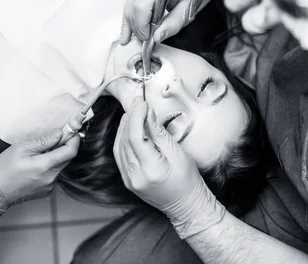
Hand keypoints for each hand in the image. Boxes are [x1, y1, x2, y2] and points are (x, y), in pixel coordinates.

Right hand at [0, 129, 79, 228]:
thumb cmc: (2, 170)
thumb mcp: (21, 149)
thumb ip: (43, 141)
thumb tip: (60, 134)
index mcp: (45, 166)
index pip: (71, 151)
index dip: (74, 139)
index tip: (71, 130)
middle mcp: (51, 178)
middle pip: (67, 158)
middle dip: (65, 146)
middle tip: (56, 136)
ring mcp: (50, 186)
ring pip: (61, 166)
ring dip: (56, 156)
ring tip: (40, 152)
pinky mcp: (46, 190)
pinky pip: (54, 174)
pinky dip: (50, 166)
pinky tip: (36, 164)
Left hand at [113, 97, 224, 238]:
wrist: (186, 204)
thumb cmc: (187, 180)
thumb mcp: (178, 153)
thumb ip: (159, 133)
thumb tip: (147, 113)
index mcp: (151, 170)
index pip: (136, 137)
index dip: (136, 116)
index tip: (142, 102)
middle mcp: (135, 176)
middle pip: (125, 140)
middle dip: (130, 118)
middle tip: (137, 102)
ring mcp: (129, 180)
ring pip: (119, 146)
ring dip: (125, 126)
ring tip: (134, 112)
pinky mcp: (127, 179)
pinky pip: (120, 154)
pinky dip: (123, 138)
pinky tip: (129, 128)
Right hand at [120, 0, 210, 43]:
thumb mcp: (188, 8)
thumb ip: (173, 24)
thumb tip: (156, 38)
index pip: (140, 8)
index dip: (142, 26)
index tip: (148, 38)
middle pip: (131, 10)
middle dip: (136, 28)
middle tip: (146, 39)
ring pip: (127, 8)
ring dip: (130, 25)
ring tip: (133, 38)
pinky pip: (128, 3)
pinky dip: (129, 17)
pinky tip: (127, 31)